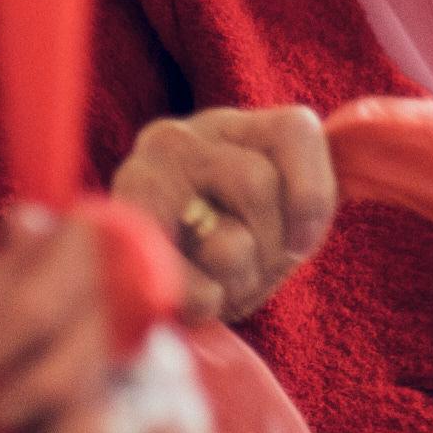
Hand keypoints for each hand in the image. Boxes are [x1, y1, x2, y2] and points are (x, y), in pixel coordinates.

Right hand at [110, 106, 338, 322]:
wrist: (145, 290)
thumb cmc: (224, 252)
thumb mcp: (274, 221)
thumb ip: (303, 205)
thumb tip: (301, 235)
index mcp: (228, 128)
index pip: (295, 130)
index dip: (312, 194)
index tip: (302, 242)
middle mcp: (176, 138)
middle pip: (256, 183)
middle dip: (271, 246)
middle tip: (252, 269)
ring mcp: (139, 180)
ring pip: (227, 243)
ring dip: (240, 280)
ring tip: (221, 283)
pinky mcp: (121, 242)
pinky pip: (194, 288)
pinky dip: (207, 303)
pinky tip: (194, 298)